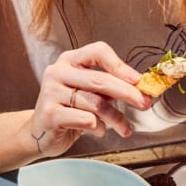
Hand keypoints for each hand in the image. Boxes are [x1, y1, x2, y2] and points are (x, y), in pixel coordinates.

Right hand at [31, 41, 151, 156]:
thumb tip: (141, 89)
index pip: (98, 51)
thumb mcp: (90, 93)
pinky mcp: (50, 114)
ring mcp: (51, 92)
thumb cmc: (71, 111)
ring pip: (96, 104)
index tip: (138, 81)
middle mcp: (58, 72)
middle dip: (127, 93)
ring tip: (124, 128)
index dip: (120, 66)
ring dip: (116, 118)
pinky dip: (99, 128)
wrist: (41, 133)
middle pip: (100, 80)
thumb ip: (111, 88)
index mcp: (70, 61)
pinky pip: (86, 120)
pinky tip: (98, 130)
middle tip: (144, 104)